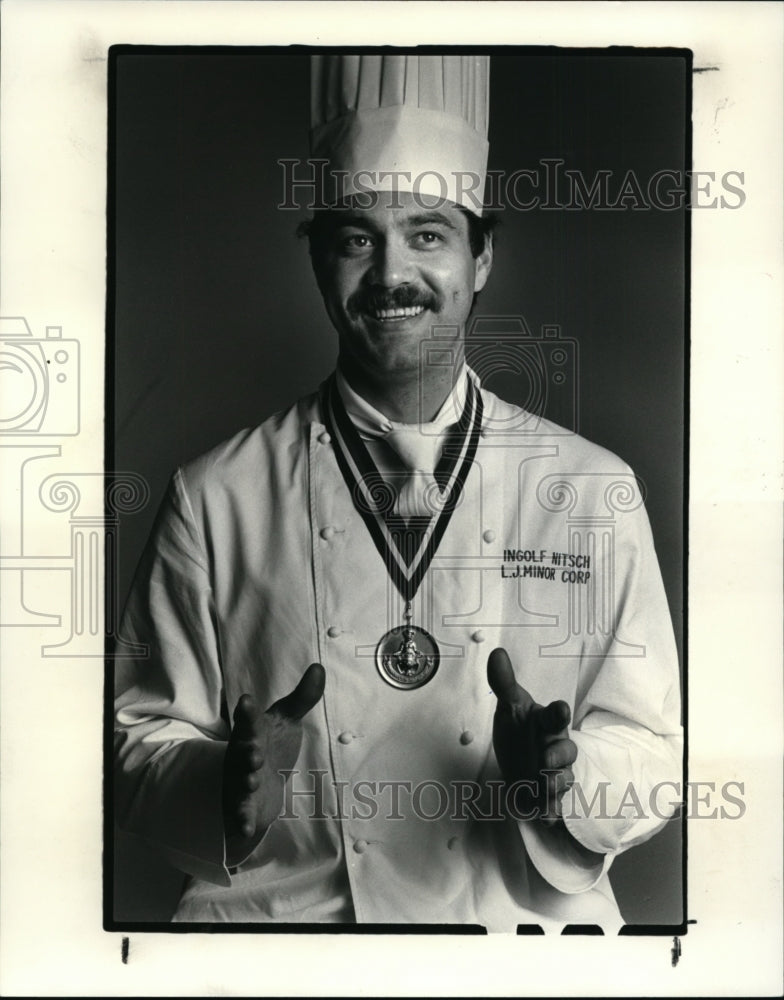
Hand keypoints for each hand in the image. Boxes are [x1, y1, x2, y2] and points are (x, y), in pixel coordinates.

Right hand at [222, 662, 325, 865]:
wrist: (258, 783)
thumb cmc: (271, 744)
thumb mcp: (286, 719)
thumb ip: (303, 696)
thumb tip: (319, 667)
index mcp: (252, 731)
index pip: (249, 719)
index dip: (247, 711)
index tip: (245, 700)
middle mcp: (242, 755)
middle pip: (243, 751)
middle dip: (247, 750)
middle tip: (255, 750)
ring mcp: (240, 781)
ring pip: (241, 781)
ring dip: (246, 780)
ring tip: (253, 780)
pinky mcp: (245, 806)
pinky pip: (242, 813)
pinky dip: (242, 820)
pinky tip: (246, 828)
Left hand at [487, 647, 576, 825]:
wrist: (518, 760)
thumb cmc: (519, 729)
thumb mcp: (510, 706)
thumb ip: (504, 682)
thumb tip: (496, 652)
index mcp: (546, 723)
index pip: (557, 715)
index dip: (559, 712)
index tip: (561, 710)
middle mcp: (555, 747)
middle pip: (567, 750)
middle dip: (559, 756)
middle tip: (545, 760)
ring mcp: (554, 773)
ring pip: (563, 779)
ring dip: (556, 784)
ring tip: (544, 788)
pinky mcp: (548, 796)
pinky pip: (556, 805)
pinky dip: (552, 811)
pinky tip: (546, 817)